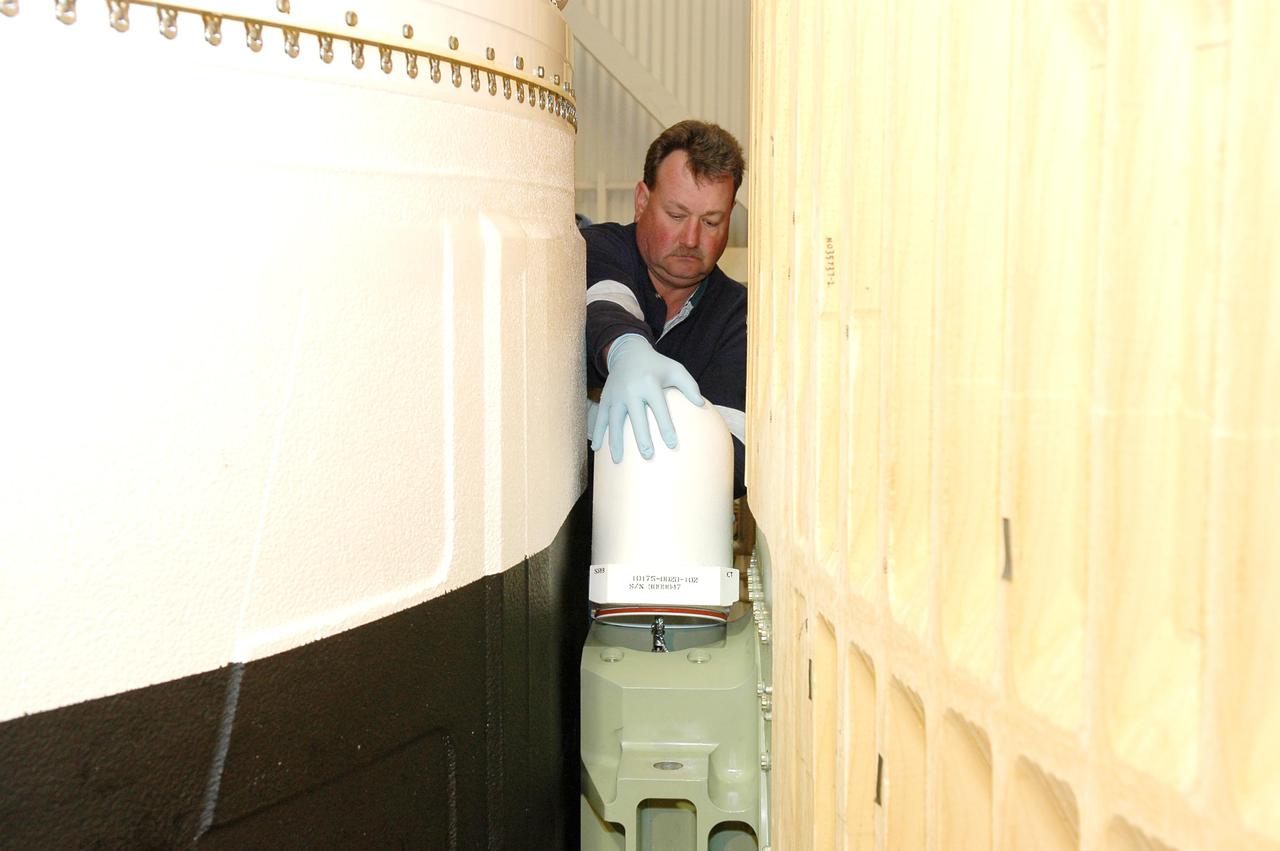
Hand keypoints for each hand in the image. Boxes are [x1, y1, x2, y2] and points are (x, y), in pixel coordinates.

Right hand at [591, 334, 703, 461]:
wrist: (628, 352)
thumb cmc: (657, 366)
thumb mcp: (676, 369)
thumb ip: (689, 386)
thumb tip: (701, 404)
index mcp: (649, 383)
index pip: (659, 408)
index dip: (666, 426)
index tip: (672, 444)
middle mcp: (631, 389)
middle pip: (636, 417)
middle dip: (641, 437)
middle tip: (647, 455)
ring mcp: (616, 394)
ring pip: (614, 420)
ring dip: (615, 440)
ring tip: (618, 460)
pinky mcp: (605, 398)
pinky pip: (600, 417)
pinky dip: (598, 433)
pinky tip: (597, 449)